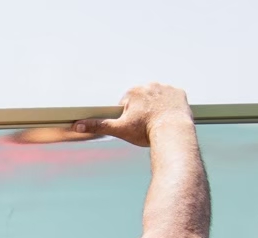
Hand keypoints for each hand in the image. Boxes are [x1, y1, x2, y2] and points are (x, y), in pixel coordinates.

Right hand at [73, 83, 192, 147]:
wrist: (172, 132)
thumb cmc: (146, 131)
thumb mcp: (119, 129)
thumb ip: (98, 126)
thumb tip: (78, 125)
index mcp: (134, 91)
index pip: (126, 103)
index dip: (128, 116)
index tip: (134, 124)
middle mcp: (150, 85)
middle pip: (142, 100)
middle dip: (142, 110)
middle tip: (145, 124)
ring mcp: (166, 88)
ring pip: (157, 99)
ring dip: (156, 107)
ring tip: (157, 121)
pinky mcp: (179, 93)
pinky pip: (172, 98)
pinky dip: (169, 106)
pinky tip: (168, 116)